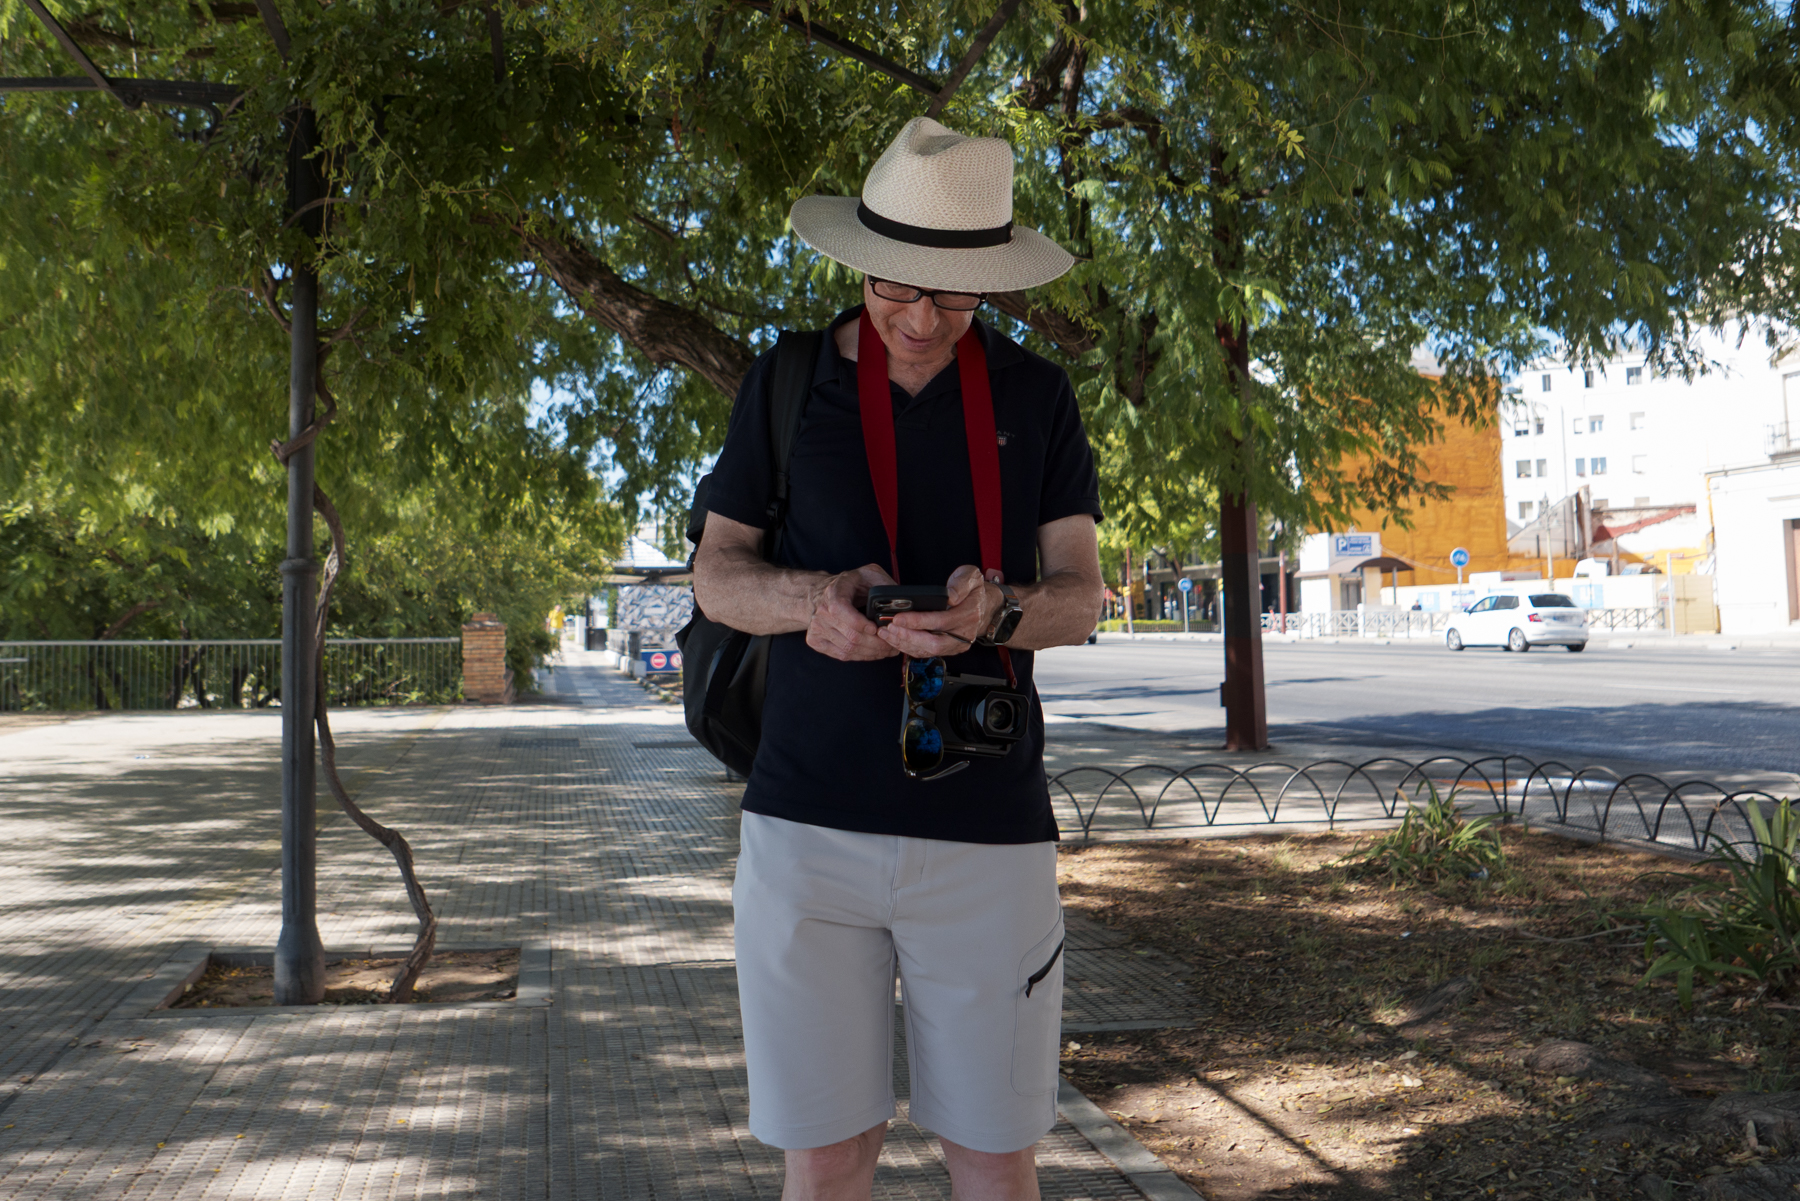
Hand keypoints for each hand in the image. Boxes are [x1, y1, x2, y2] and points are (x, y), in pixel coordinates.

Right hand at [805, 564, 900, 660]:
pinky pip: (842, 655)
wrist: (818, 593)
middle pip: (851, 636)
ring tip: (888, 650)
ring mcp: (817, 628)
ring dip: (872, 653)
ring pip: (848, 649)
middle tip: (893, 645)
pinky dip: (861, 656)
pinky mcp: (816, 641)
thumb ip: (884, 585)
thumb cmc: (848, 584)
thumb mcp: (867, 574)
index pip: (842, 611)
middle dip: (877, 644)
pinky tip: (873, 653)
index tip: (878, 628)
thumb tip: (902, 601)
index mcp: (833, 593)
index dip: (861, 624)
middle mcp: (821, 612)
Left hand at [879, 565, 999, 658]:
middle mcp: (963, 634)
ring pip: (927, 651)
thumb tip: (949, 596)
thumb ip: (961, 584)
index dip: (918, 621)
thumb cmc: (973, 591)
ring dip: (904, 643)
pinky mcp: (947, 649)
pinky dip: (908, 647)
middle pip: (933, 643)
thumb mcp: (971, 577)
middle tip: (888, 628)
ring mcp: (955, 645)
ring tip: (886, 633)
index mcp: (969, 614)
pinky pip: (925, 653)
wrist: (983, 606)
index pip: (941, 622)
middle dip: (907, 637)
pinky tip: (894, 639)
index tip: (899, 617)